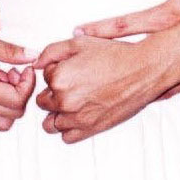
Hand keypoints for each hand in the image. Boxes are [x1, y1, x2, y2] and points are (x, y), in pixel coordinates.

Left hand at [35, 34, 165, 143]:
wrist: (142, 71)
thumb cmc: (114, 55)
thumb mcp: (80, 43)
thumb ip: (52, 51)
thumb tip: (36, 63)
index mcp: (59, 78)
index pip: (44, 78)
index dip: (56, 71)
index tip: (71, 69)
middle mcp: (64, 100)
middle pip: (43, 101)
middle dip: (53, 93)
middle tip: (73, 84)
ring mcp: (76, 118)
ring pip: (50, 123)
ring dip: (57, 113)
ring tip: (73, 101)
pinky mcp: (89, 129)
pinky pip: (66, 137)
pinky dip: (69, 127)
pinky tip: (79, 114)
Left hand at [75, 0, 179, 99]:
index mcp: (162, 20)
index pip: (122, 25)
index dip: (98, 29)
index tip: (77, 32)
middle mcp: (163, 44)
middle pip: (122, 52)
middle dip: (97, 56)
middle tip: (74, 60)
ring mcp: (172, 64)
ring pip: (137, 75)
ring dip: (115, 77)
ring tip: (90, 85)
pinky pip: (157, 89)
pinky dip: (140, 93)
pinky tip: (127, 100)